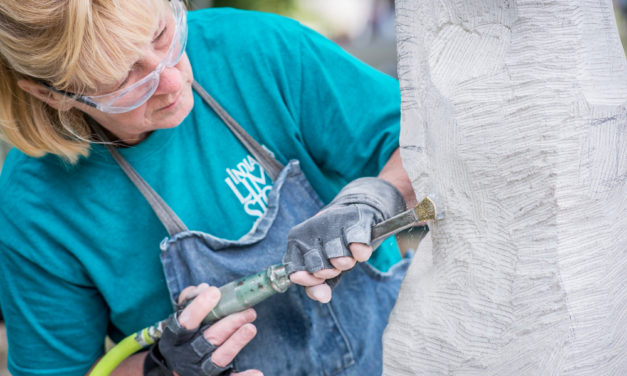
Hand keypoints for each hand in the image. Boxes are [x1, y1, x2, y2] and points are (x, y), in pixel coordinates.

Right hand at [144, 284, 261, 375]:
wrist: (177, 366)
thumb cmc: (184, 334)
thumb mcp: (181, 316)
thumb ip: (189, 300)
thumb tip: (203, 289)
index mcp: (175, 338)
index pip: (185, 322)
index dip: (199, 307)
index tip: (215, 292)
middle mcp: (186, 355)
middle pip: (208, 339)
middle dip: (229, 324)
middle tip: (248, 311)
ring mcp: (199, 369)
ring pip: (219, 358)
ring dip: (237, 342)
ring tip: (251, 328)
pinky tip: (258, 372)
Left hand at [283, 177, 405, 302]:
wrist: (356, 214)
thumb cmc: (334, 245)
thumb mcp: (323, 266)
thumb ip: (318, 285)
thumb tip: (322, 297)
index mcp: (296, 240)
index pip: (295, 268)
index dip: (307, 279)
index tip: (318, 278)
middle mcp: (311, 229)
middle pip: (319, 268)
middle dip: (330, 271)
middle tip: (335, 264)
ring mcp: (332, 222)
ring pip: (339, 258)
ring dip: (346, 262)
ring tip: (347, 254)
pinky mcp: (355, 218)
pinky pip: (357, 244)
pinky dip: (360, 252)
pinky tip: (358, 250)